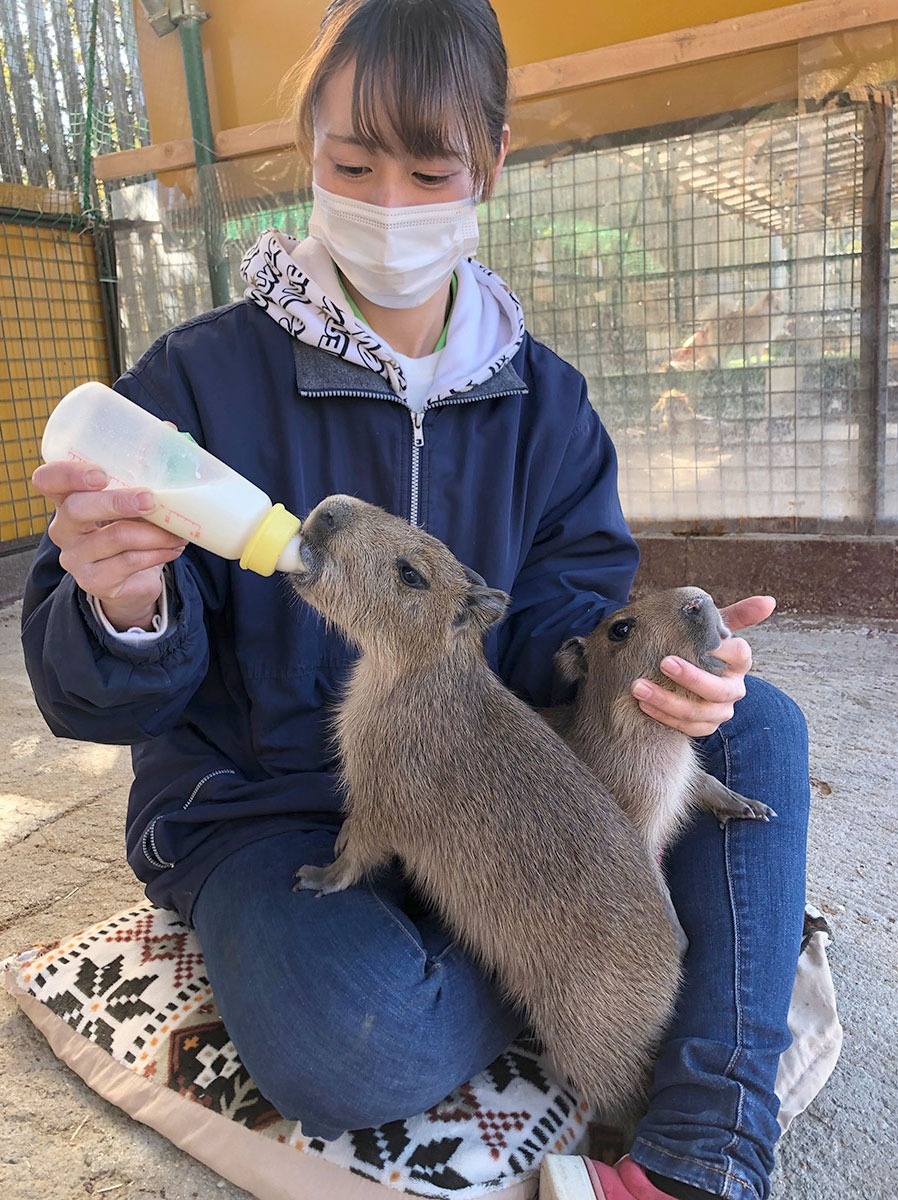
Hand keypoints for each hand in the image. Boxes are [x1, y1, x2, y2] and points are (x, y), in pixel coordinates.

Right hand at [31, 460, 186, 631]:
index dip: (67, 474)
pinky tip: (174, 548)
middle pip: (79, 509)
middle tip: (151, 499)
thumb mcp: (131, 497)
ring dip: (154, 532)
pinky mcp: (94, 581)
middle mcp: (64, 527)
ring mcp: (76, 557)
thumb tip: (169, 431)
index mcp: (68, 498)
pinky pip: (128, 563)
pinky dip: (157, 553)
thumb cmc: (128, 527)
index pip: (48, 480)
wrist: (130, 580)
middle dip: (118, 502)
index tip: (100, 473)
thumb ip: (144, 466)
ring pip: (114, 537)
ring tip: (179, 531)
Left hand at [630, 595, 775, 737]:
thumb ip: (738, 614)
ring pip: (697, 713)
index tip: (702, 644)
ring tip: (638, 686)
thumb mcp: (714, 627)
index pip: (740, 654)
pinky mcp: (705, 727)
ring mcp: (720, 711)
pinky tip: (643, 704)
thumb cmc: (699, 645)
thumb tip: (769, 601)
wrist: (682, 673)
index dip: (723, 650)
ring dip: (666, 701)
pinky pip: (686, 727)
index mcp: (739, 662)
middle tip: (663, 663)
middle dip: (690, 678)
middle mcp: (733, 689)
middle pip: (717, 690)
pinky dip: (663, 716)